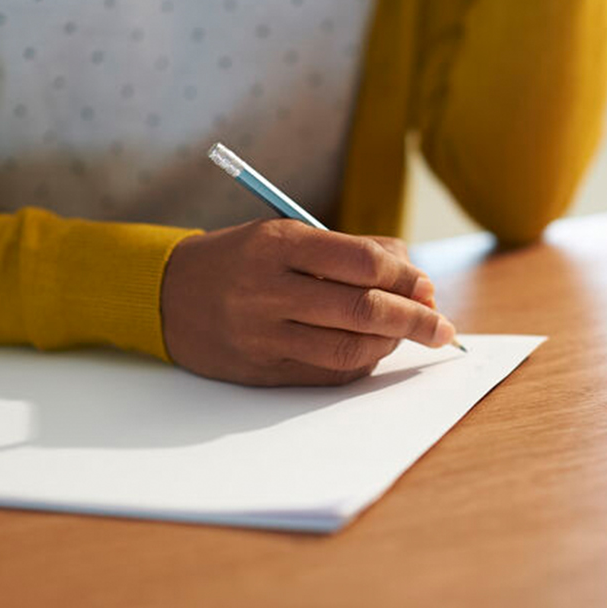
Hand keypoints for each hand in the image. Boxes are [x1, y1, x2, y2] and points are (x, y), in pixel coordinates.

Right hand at [160, 220, 454, 385]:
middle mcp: (269, 289)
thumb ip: (347, 250)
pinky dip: (361, 364)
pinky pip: (327, 373)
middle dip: (414, 319)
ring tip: (408, 337)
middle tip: (443, 326)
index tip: (426, 285)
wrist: (164, 294)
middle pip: (362, 309)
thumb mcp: (284, 234)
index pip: (362, 261)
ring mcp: (263, 334)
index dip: (406, 276)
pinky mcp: (261, 369)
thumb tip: (412, 273)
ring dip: (391, 345)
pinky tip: (374, 352)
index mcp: (278, 244)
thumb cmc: (239, 259)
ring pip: (348, 347)